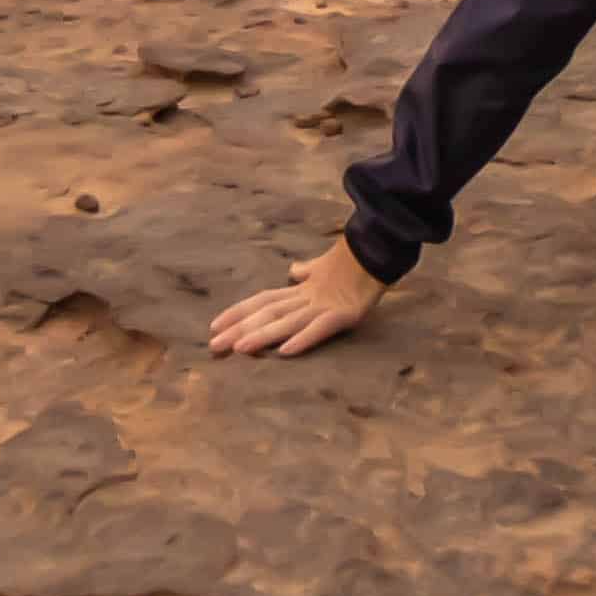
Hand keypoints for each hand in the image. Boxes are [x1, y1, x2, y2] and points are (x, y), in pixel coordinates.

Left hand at [206, 238, 387, 360]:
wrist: (382, 244)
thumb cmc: (356, 258)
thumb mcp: (326, 265)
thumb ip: (308, 271)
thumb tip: (293, 270)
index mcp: (302, 288)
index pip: (264, 299)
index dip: (239, 312)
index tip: (214, 326)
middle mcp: (307, 297)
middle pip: (267, 313)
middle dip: (239, 330)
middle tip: (213, 346)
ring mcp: (324, 306)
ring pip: (287, 321)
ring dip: (262, 335)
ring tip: (239, 348)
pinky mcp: (344, 314)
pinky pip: (320, 329)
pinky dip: (302, 339)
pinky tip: (285, 351)